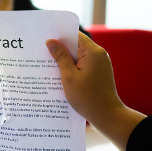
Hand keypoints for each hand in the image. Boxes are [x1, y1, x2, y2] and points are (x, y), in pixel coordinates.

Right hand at [46, 32, 145, 150]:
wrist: (107, 115)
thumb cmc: (87, 98)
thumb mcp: (69, 77)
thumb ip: (60, 57)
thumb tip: (51, 42)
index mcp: (93, 52)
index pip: (75, 35)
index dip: (60, 36)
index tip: (46, 39)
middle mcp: (99, 54)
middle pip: (77, 44)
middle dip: (61, 48)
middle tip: (44, 52)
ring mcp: (100, 63)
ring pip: (79, 55)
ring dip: (66, 59)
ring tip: (50, 64)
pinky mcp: (99, 71)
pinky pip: (83, 63)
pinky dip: (73, 66)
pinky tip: (62, 74)